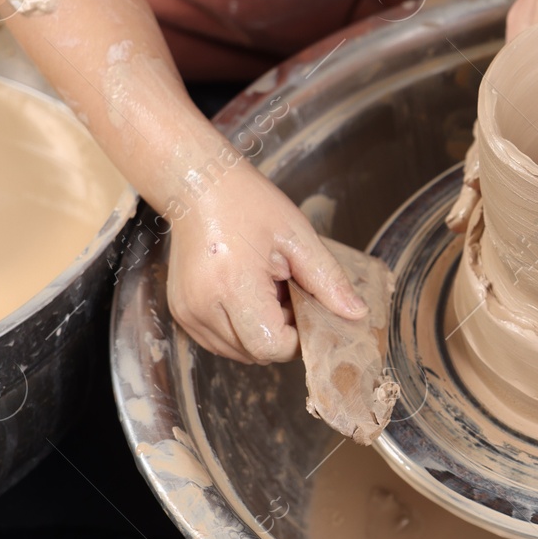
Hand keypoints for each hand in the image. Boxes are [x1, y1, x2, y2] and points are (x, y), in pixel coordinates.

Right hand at [166, 163, 366, 363]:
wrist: (198, 185)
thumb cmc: (247, 203)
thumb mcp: (297, 236)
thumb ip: (328, 280)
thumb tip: (355, 314)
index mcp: (233, 286)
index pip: (272, 346)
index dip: (298, 337)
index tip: (307, 308)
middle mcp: (203, 307)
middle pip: (257, 353)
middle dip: (282, 333)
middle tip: (288, 291)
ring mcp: (188, 314)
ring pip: (239, 352)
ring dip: (261, 331)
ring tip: (265, 289)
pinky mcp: (182, 314)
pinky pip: (221, 341)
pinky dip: (241, 328)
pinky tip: (246, 294)